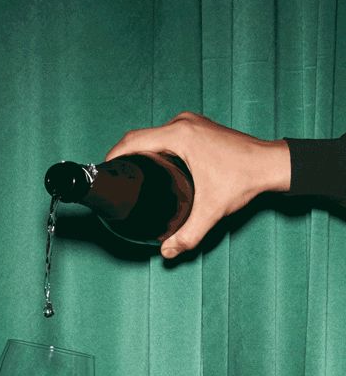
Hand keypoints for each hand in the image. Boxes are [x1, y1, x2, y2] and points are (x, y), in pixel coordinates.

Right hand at [106, 112, 290, 257]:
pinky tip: (151, 166)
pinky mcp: (196, 127)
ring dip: (138, 151)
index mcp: (179, 135)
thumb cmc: (245, 179)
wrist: (272, 164)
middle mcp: (181, 124)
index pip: (132, 140)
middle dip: (123, 156)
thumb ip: (188, 234)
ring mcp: (190, 123)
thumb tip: (167, 252)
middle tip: (114, 180)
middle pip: (139, 137)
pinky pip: (164, 134)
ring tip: (129, 175)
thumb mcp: (212, 210)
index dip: (113, 156)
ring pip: (152, 135)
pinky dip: (153, 147)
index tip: (103, 172)